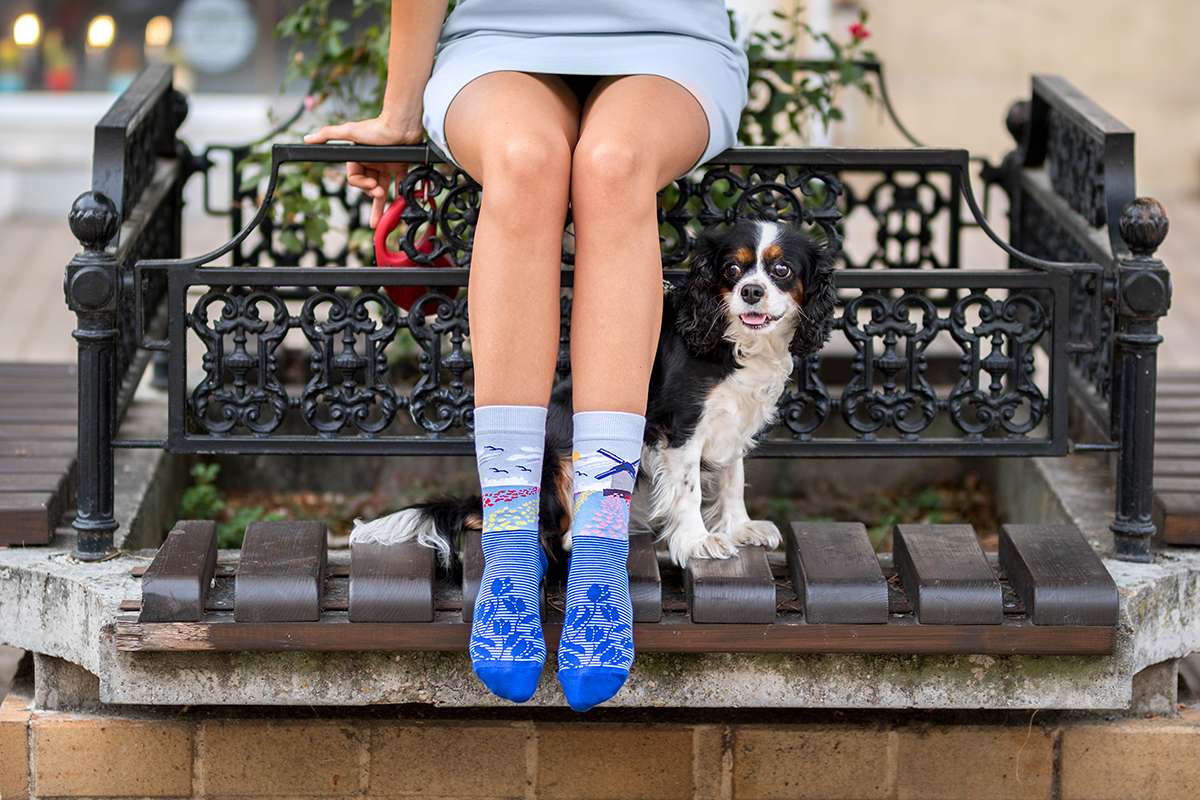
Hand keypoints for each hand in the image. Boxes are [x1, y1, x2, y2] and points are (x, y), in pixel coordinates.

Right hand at [304, 114, 424, 226]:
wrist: (401, 125)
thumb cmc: (376, 128)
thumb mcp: (349, 131)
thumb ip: (328, 135)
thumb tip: (307, 139)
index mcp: (358, 157)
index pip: (355, 178)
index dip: (362, 184)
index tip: (372, 185)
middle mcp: (371, 162)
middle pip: (368, 186)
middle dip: (371, 197)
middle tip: (378, 199)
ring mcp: (385, 165)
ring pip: (382, 188)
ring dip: (381, 204)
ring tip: (382, 220)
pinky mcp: (399, 166)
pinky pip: (398, 184)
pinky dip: (398, 194)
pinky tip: (399, 206)